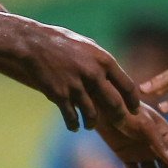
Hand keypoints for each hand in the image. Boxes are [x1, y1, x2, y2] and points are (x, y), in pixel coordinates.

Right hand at [0, 22, 139, 131]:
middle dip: (119, 117)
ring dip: (92, 123)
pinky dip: (73, 124)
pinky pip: (71, 117)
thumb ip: (102, 62)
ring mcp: (76, 86)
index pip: (127, 86)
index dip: (133, 101)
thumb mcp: (89, 46)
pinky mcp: (59, 95)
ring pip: (92, 115)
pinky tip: (73, 126)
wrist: (33, 43)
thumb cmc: (62, 42)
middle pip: (114, 104)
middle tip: (120, 124)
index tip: (134, 110)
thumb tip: (114, 77)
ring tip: (89, 125)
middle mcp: (93, 74)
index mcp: (104, 60)